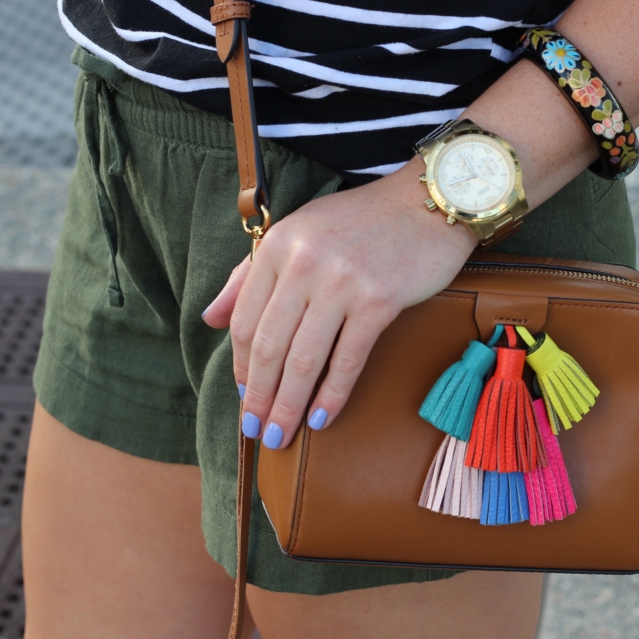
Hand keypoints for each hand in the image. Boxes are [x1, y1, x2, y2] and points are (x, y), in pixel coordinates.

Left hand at [202, 160, 476, 448]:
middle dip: (258, 397)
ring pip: (303, 361)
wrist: (427, 202)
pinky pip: (347, 360)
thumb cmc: (362, 220)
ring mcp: (342, 283)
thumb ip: (249, 275)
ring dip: (287, 407)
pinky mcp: (379, 301)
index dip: (240, 366)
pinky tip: (321, 419)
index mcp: (278, 246)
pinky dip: (331, 396)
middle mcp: (304, 263)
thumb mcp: (298, 234)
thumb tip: (210, 319)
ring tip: (278, 436)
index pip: (246, 320)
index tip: (243, 395)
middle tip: (254, 430)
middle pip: (269, 347)